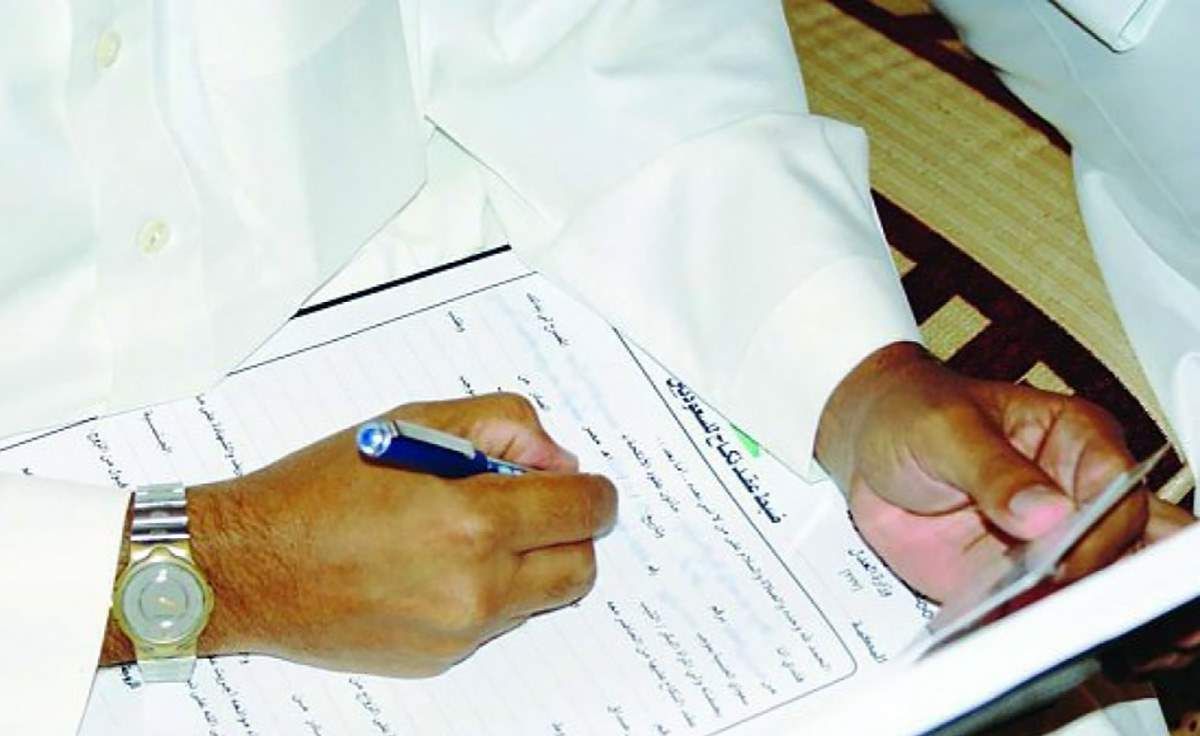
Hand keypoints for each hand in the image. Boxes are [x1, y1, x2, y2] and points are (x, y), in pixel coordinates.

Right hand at [104, 393, 617, 676]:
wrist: (247, 566)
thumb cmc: (318, 490)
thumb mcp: (414, 422)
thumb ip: (503, 427)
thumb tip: (557, 459)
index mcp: (473, 519)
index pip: (584, 509)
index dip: (592, 491)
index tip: (582, 485)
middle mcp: (475, 586)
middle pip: (580, 566)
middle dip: (570, 532)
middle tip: (532, 508)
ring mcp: (459, 631)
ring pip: (542, 598)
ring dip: (529, 564)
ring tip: (471, 534)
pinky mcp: (439, 659)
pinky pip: (495, 624)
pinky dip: (485, 594)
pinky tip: (432, 567)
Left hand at [816, 342, 1189, 601]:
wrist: (865, 447)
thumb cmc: (912, 414)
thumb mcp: (944, 430)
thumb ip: (994, 470)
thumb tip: (1047, 512)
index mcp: (1077, 439)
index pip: (1119, 491)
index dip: (1099, 531)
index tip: (1059, 558)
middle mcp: (1076, 494)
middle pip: (1128, 547)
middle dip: (1102, 579)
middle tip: (1048, 595)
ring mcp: (1050, 543)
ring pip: (1097, 587)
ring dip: (1074, 612)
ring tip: (1027, 620)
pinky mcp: (1017, 581)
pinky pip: (1038, 614)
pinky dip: (1029, 629)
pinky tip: (1004, 633)